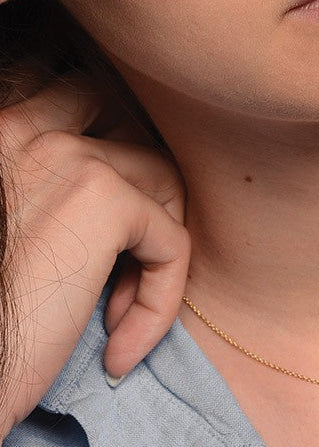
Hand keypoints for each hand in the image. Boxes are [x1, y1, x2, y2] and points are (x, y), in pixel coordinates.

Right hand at [0, 77, 189, 441]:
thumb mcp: (21, 228)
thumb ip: (60, 189)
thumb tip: (133, 188)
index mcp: (4, 134)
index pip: (88, 97)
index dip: (118, 153)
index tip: (109, 230)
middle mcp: (30, 130)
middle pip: (136, 132)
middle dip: (148, 192)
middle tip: (124, 264)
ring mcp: (70, 157)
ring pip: (165, 182)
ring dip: (155, 255)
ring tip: (114, 316)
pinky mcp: (105, 199)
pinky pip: (174, 242)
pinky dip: (161, 301)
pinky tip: (119, 349)